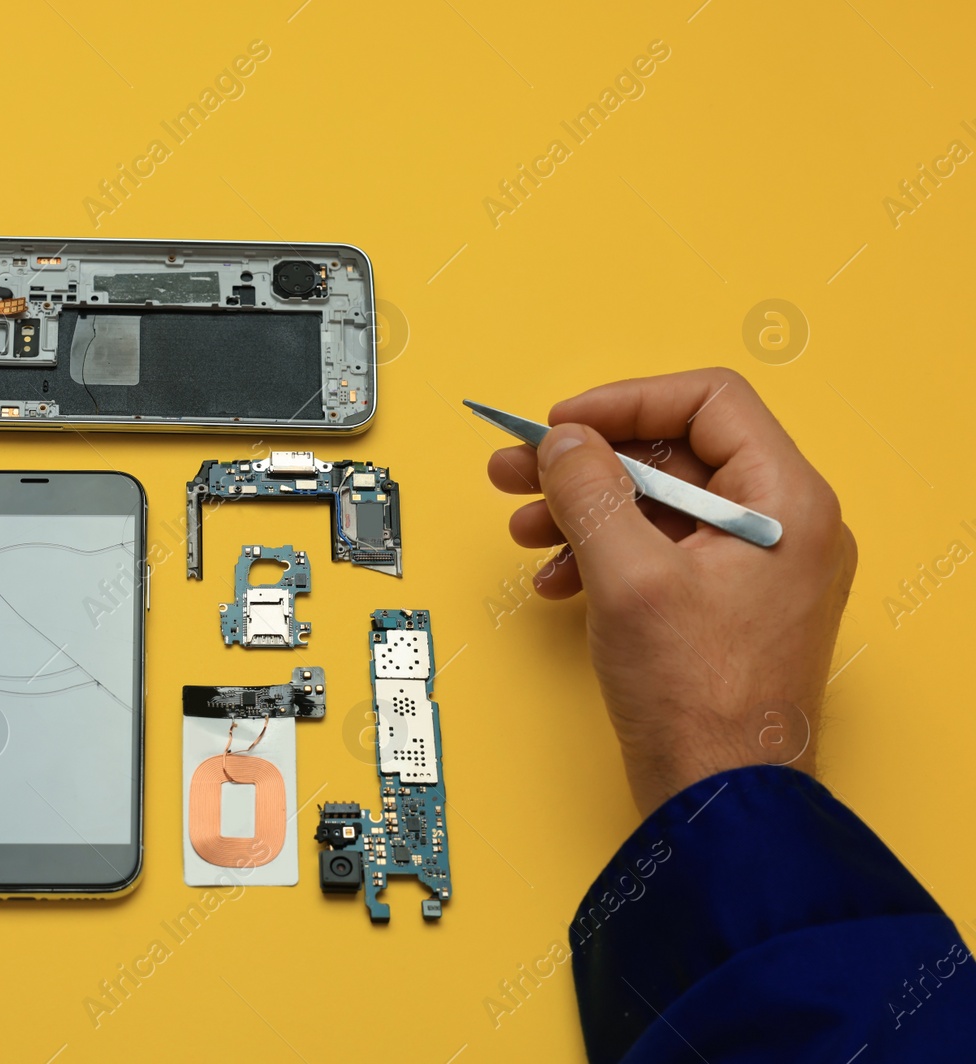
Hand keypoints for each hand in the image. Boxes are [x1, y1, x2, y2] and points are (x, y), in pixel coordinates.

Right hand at [486, 368, 856, 814]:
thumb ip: (590, 493)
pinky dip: (602, 554)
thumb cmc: (700, 701)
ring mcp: (756, 569)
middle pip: (675, 452)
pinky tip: (556, 580)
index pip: (709, 401)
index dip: (625, 401)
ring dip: (584, 509)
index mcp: (785, 503)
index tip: (562, 424)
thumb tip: (563, 442)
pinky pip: (659, 552)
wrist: (718, 800)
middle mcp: (781, 526)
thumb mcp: (628, 578)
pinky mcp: (726, 605)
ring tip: (523, 528)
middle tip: (517, 468)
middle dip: (587, 462)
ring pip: (658, 504)